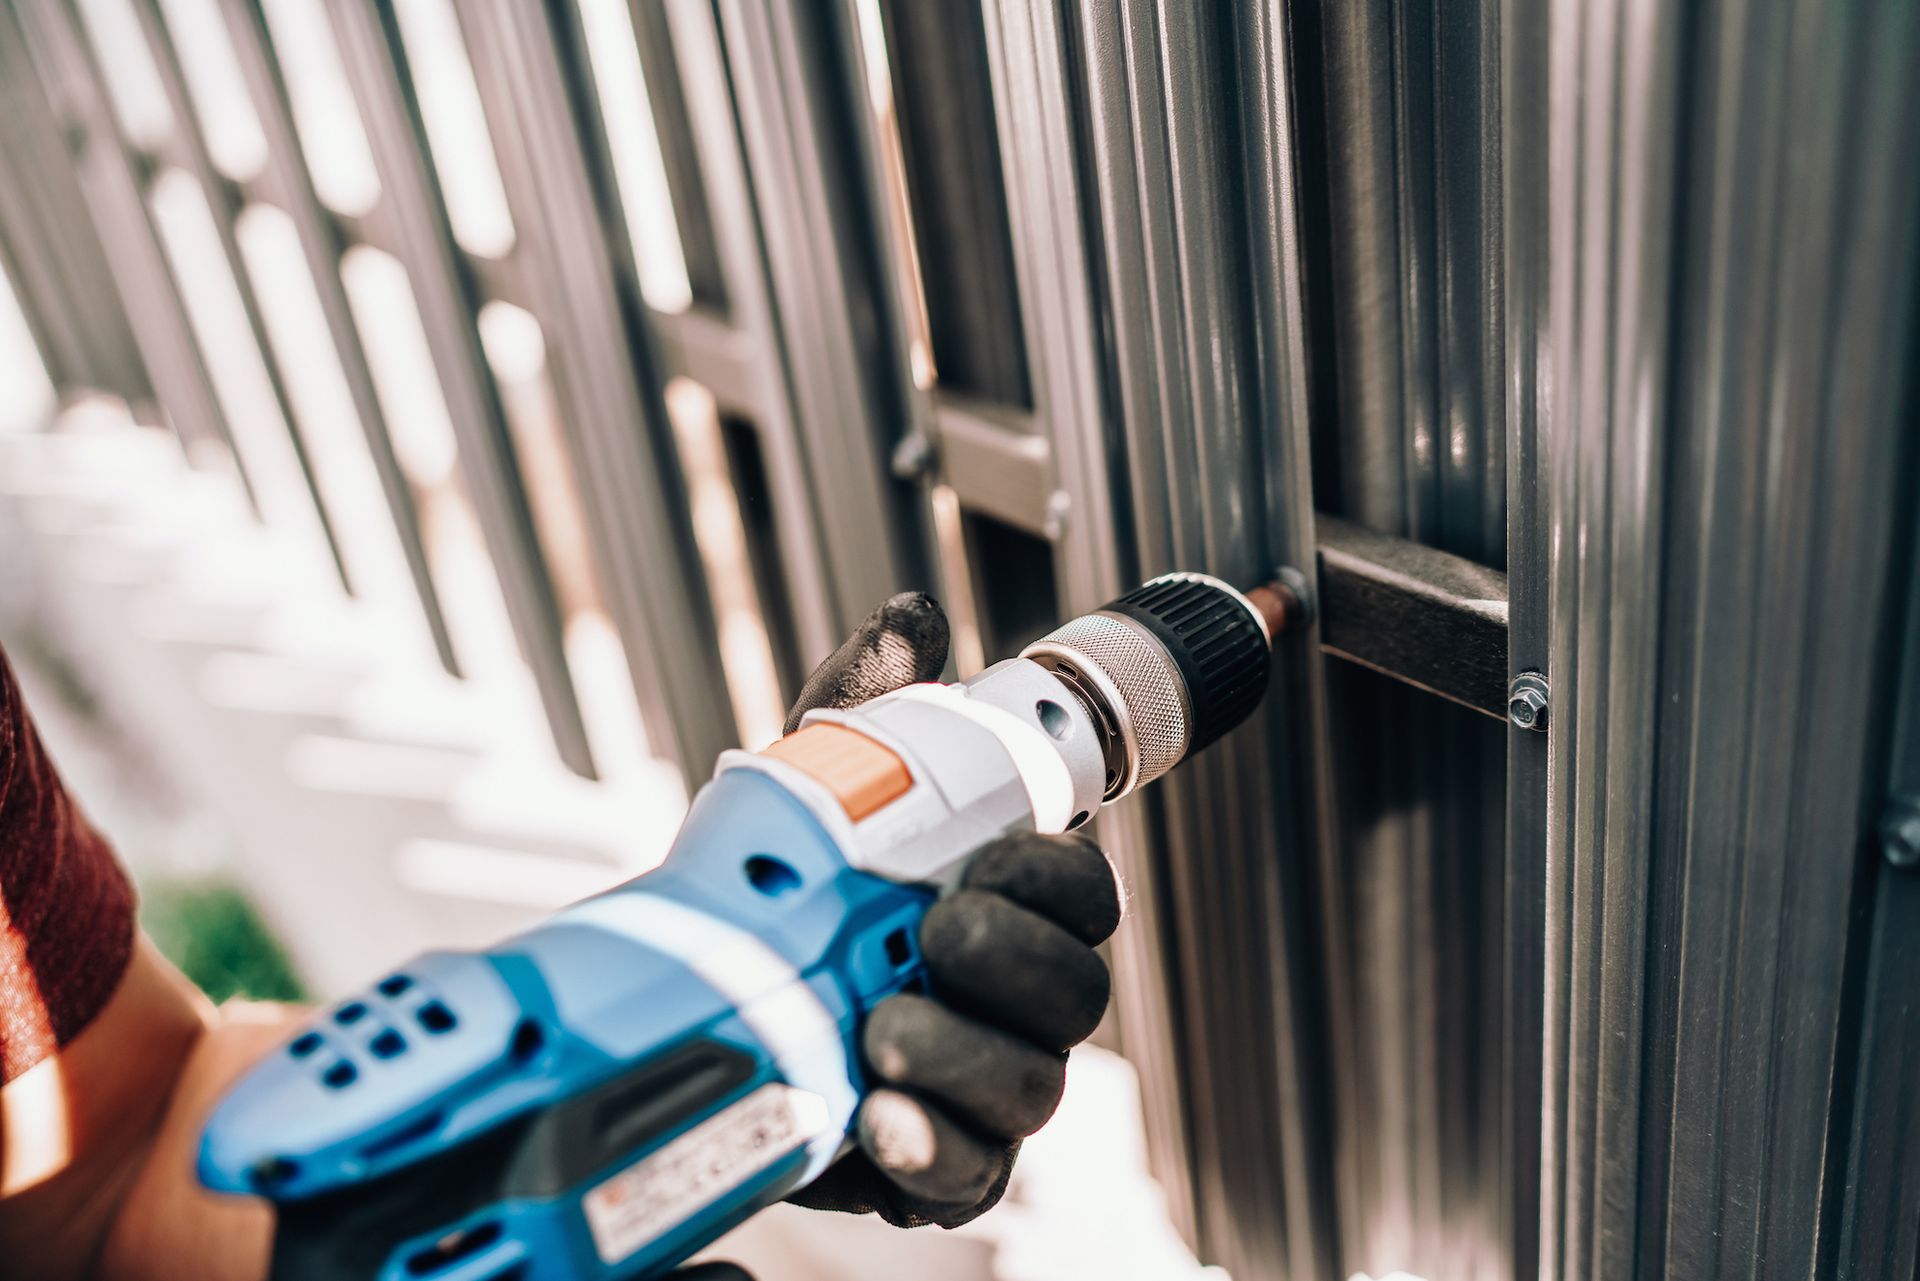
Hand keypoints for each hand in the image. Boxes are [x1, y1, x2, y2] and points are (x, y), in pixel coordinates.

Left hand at [780, 595, 1121, 1228]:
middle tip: (937, 931)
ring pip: (1029, 1084)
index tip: (984, 857)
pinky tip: (879, 1117)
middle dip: (1015, 959)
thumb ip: (868, 704)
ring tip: (883, 1027)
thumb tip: (911, 619)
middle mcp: (1012, 1000)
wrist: (708, 1008)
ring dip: (964, 1052)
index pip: (1082, 891)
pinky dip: (930, 1146)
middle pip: (1078, 990)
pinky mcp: (937, 1165)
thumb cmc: (791, 897)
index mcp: (1006, 905)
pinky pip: (967, 1172)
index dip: (1053, 874)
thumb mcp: (815, 790)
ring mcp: (981, 1087)